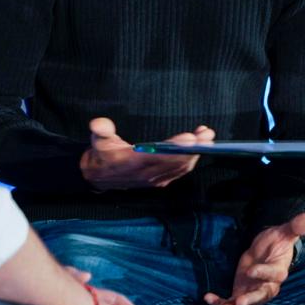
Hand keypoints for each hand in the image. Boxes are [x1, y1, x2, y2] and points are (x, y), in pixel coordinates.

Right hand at [79, 117, 213, 190]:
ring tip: (207, 136)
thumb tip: (98, 123)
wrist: (98, 177)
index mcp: (132, 162)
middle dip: (193, 148)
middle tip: (206, 134)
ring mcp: (154, 179)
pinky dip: (191, 159)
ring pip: (180, 167)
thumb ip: (101, 130)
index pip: (158, 156)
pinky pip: (179, 172)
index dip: (175, 148)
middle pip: (175, 161)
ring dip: (196, 153)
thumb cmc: (101, 154)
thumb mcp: (97, 140)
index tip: (190, 138)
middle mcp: (146, 173)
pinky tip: (199, 147)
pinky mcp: (160, 180)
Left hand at [203, 212, 304, 304]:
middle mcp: (268, 286)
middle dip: (250, 300)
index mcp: (278, 271)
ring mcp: (254, 292)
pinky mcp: (241, 293)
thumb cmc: (276, 242)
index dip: (262, 273)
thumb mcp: (283, 232)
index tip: (250, 270)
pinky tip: (208, 298)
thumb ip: (295, 227)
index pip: (273, 274)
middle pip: (261, 296)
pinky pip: (231, 301)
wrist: (265, 252)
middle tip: (239, 302)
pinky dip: (220, 302)